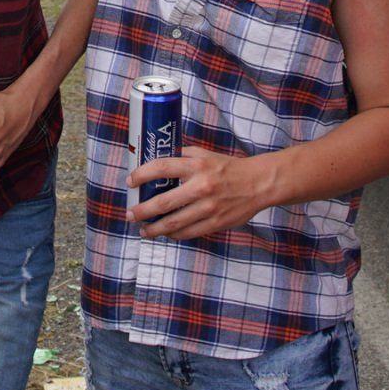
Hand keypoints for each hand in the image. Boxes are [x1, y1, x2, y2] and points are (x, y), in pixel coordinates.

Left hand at [129, 146, 270, 240]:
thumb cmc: (227, 168)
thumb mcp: (205, 155)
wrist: (257, 184)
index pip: (162, 167)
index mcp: (197, 165)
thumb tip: (156, 161)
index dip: (142, 175)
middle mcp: (201, 186)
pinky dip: (174, 234)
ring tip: (143, 230)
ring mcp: (209, 207)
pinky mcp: (216, 223)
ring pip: (174, 222)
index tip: (130, 182)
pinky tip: (165, 233)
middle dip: (142, 210)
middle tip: (130, 213)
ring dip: (154, 228)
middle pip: (164, 201)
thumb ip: (182, 156)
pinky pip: (189, 233)